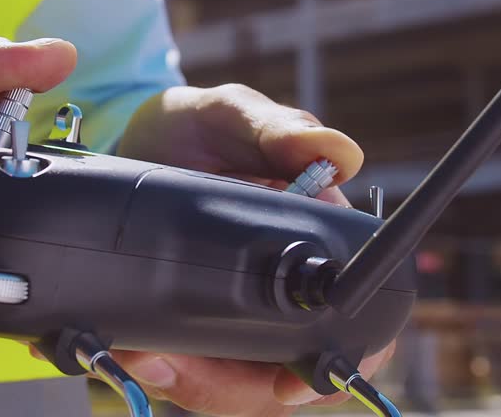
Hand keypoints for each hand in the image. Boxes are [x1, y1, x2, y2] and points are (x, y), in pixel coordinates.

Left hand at [113, 84, 395, 415]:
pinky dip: (168, 370)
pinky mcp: (202, 318)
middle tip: (175, 367)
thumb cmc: (201, 126)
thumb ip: (281, 130)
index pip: (360, 321)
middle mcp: (289, 285)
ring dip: (195, 383)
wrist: (143, 140)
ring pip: (242, 381)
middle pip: (293, 369)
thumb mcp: (235, 114)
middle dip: (238, 385)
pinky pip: (198, 369)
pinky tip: (139, 352)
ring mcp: (244, 307)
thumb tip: (339, 156)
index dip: (339, 361)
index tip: (290, 382)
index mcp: (320, 241)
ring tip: (147, 356)